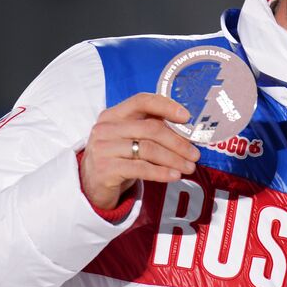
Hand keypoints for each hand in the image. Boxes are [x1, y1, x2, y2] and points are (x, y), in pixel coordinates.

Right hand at [80, 93, 200, 209]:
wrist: (92, 184)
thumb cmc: (118, 157)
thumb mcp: (130, 138)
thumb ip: (151, 129)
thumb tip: (187, 131)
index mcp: (114, 114)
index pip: (142, 101)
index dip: (166, 106)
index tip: (187, 117)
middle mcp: (106, 128)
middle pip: (151, 129)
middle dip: (178, 142)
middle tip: (195, 154)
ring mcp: (103, 148)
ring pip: (148, 149)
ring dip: (174, 159)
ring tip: (189, 167)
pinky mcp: (105, 169)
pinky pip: (141, 168)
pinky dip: (161, 172)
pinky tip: (174, 176)